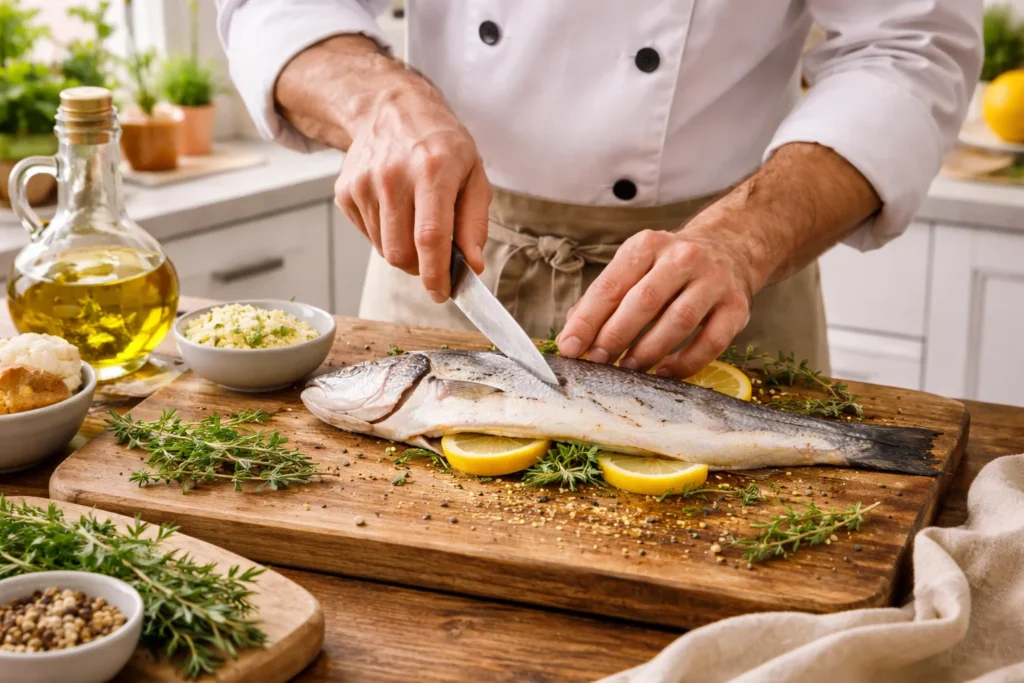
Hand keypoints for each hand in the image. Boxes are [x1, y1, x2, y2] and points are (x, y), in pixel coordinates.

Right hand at [335, 78, 490, 302]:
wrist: (391, 108)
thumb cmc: (441, 143)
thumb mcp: (474, 175)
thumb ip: (475, 223)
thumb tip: (472, 265)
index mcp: (432, 171)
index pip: (430, 237)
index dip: (436, 274)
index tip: (442, 294)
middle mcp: (393, 177)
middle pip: (401, 252)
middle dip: (420, 268)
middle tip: (435, 258)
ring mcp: (364, 184)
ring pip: (383, 249)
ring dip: (404, 249)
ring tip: (416, 220)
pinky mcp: (345, 191)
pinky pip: (368, 236)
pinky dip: (385, 235)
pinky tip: (396, 209)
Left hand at [556, 228, 756, 377]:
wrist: (729, 249)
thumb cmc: (668, 267)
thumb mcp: (634, 267)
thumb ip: (604, 298)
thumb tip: (571, 335)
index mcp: (647, 246)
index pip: (611, 285)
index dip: (588, 319)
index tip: (570, 347)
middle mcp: (683, 258)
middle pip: (643, 301)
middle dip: (615, 336)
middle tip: (597, 362)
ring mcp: (713, 281)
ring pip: (678, 321)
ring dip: (648, 351)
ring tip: (628, 369)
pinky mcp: (737, 306)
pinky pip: (711, 342)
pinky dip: (686, 362)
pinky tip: (664, 373)